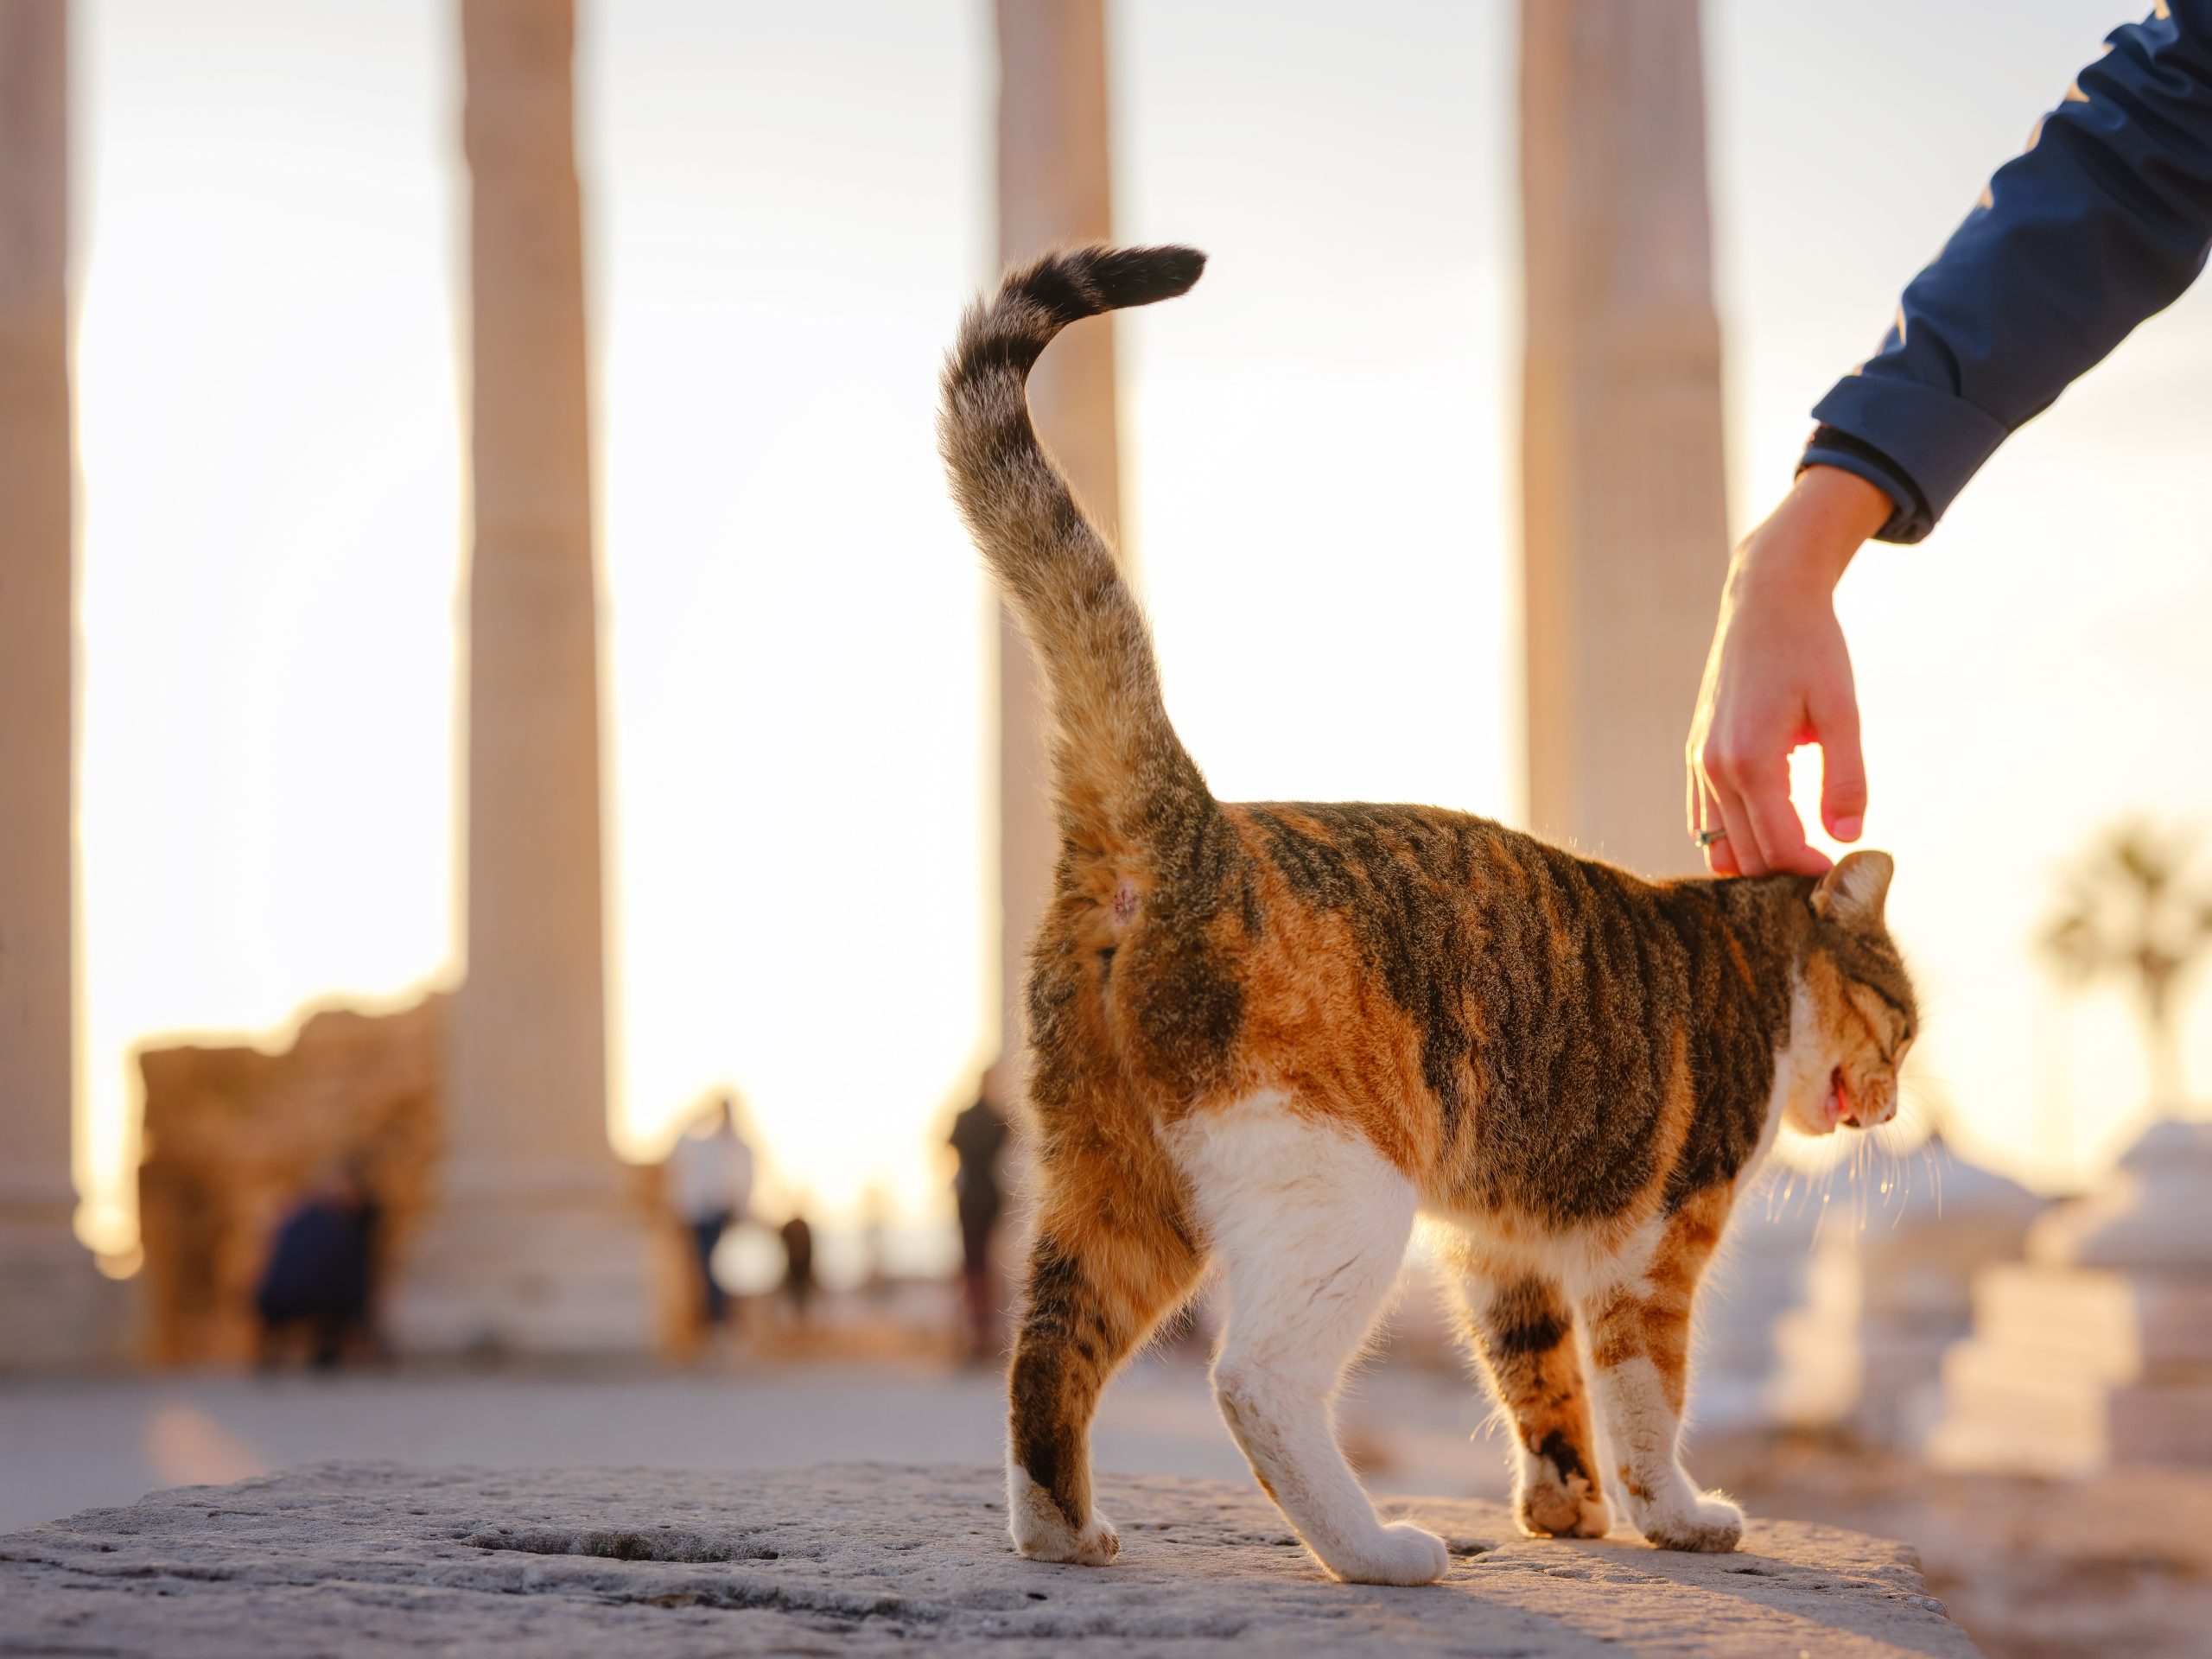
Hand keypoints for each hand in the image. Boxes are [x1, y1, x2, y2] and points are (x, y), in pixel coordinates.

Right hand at [1686, 466, 1889, 876]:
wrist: (1765, 600)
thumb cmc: (1811, 650)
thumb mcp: (1843, 712)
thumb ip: (1846, 778)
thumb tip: (1848, 836)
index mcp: (1751, 761)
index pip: (1779, 846)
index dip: (1812, 871)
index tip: (1845, 875)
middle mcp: (1715, 769)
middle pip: (1747, 855)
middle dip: (1785, 875)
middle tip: (1829, 879)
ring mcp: (1700, 763)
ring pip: (1720, 845)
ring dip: (1757, 862)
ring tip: (1800, 863)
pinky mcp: (1697, 755)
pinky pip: (1706, 820)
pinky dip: (1733, 840)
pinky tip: (1768, 839)